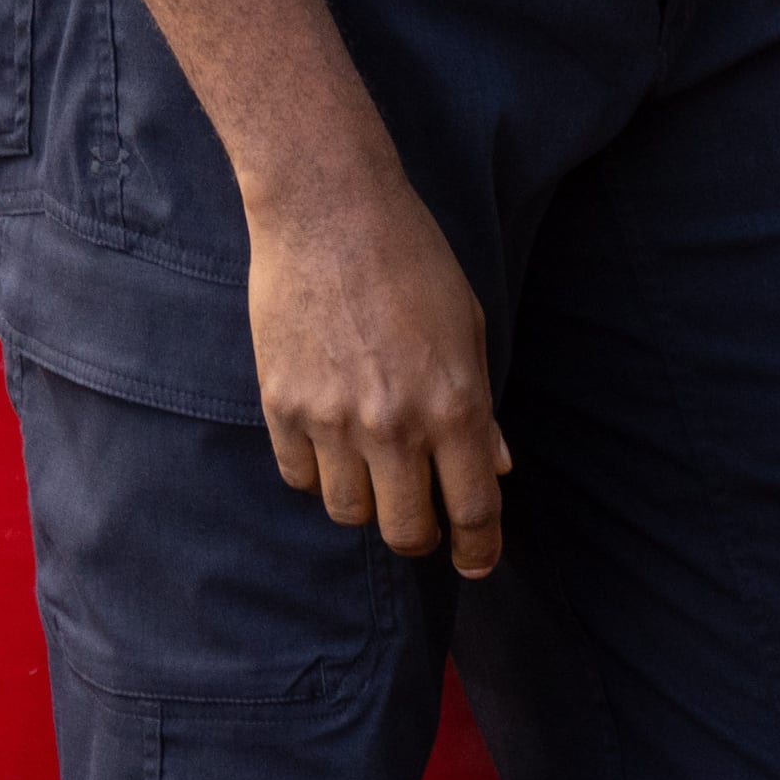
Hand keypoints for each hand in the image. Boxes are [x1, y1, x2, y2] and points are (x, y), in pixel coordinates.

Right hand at [248, 154, 511, 576]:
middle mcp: (393, 424)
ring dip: (368, 502)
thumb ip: (480, 407)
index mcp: (453, 403)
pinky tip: (333, 440)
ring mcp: (332, 420)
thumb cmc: (414, 263)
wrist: (330, 215)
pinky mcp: (282, 407)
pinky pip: (302, 477)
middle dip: (421, 537)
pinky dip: (320, 473)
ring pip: (349, 512)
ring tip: (377, 468)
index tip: (479, 564)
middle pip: (405, 530)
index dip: (480, 548)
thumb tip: (497, 466)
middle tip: (424, 524)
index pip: (473, 506)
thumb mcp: (471, 329)